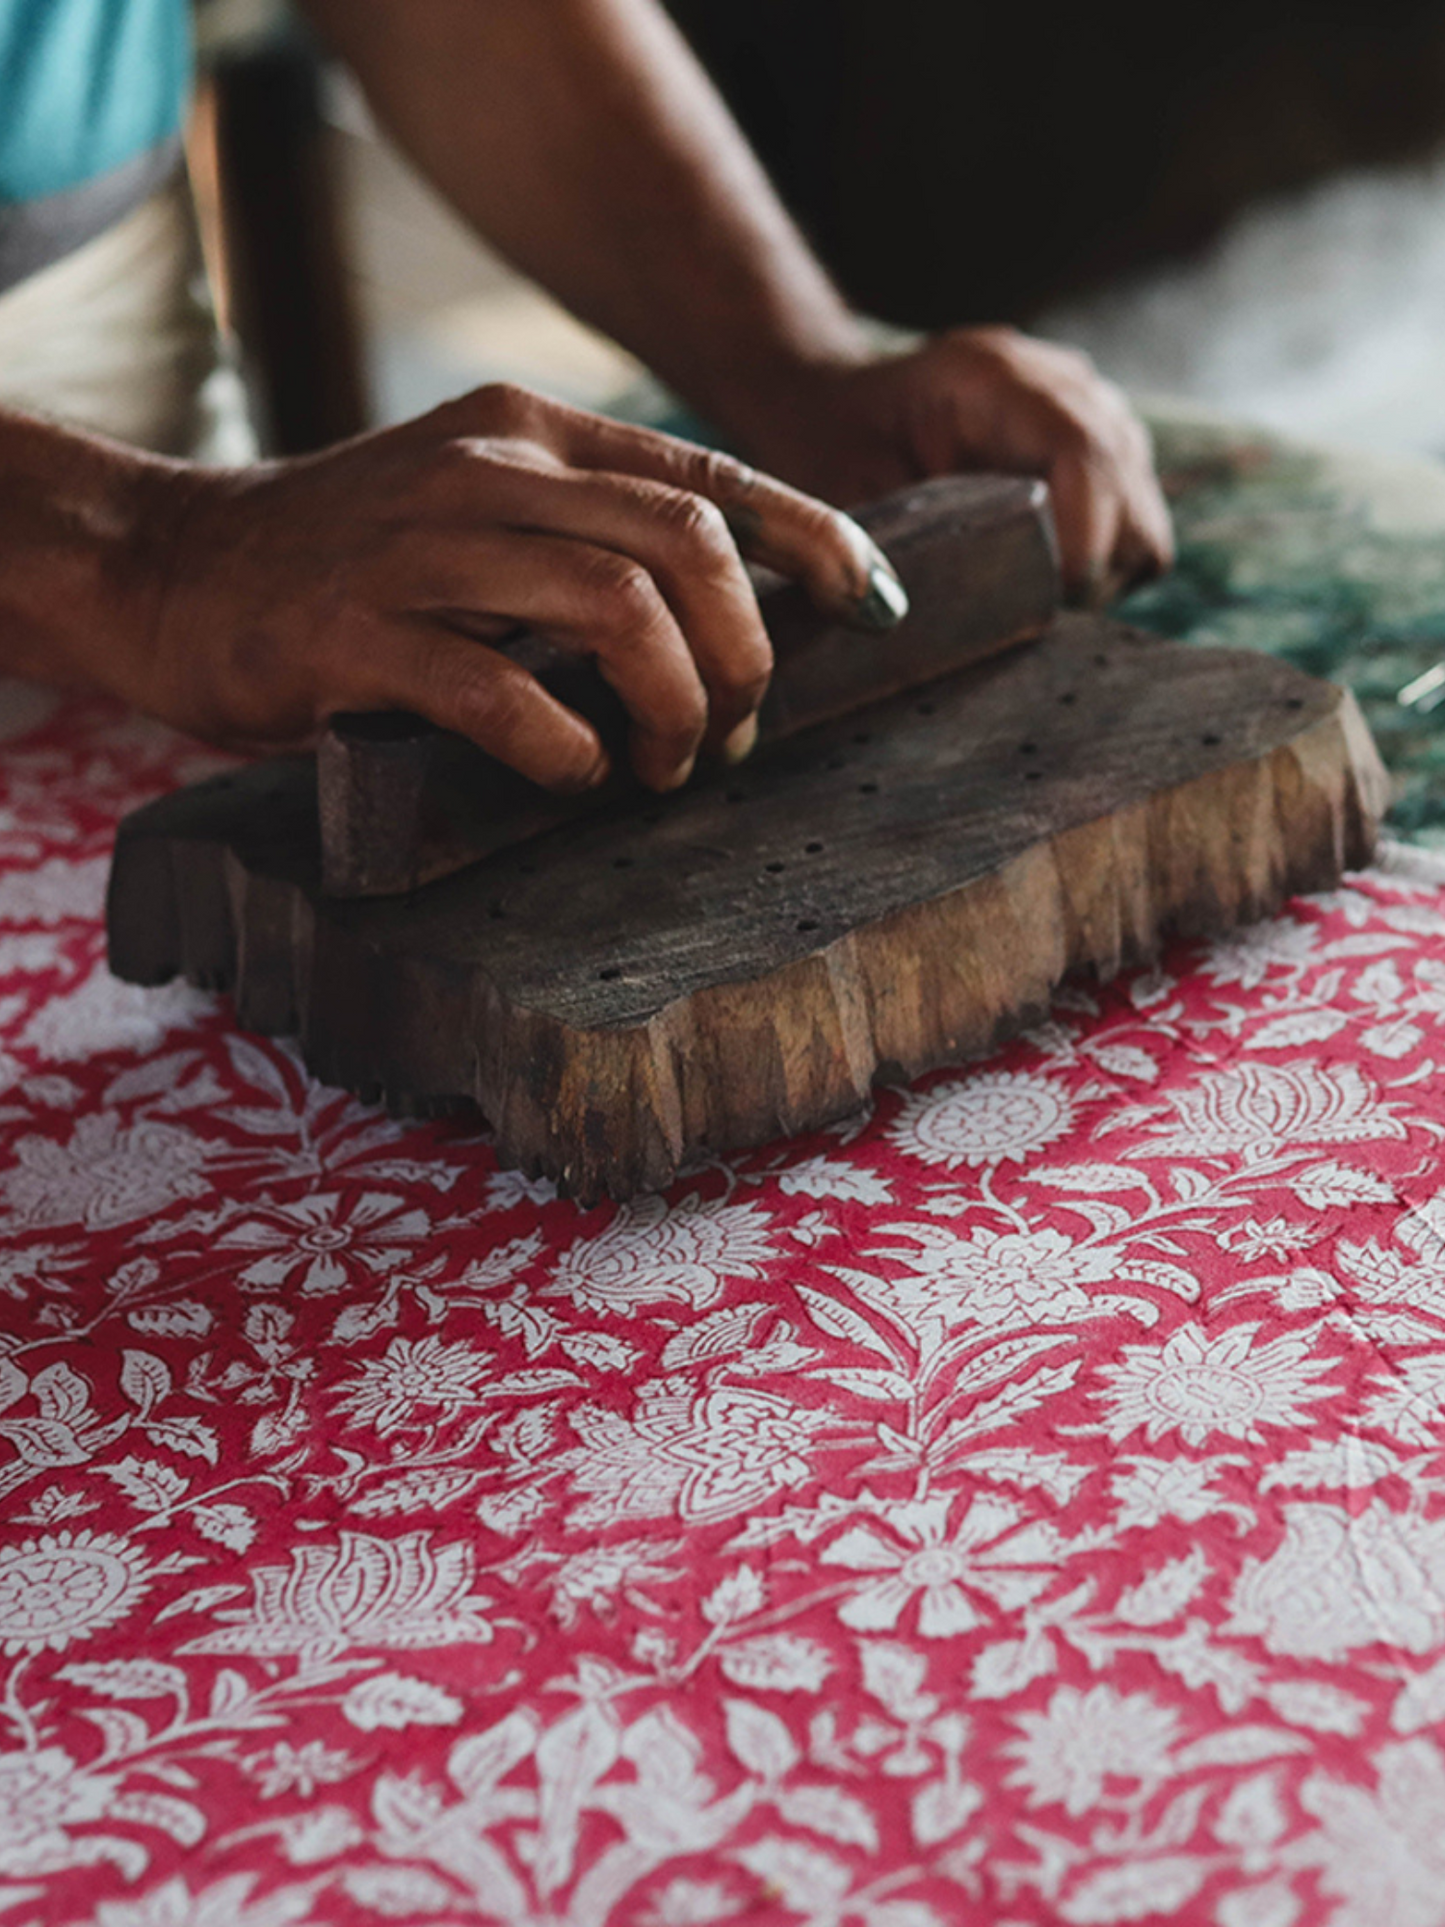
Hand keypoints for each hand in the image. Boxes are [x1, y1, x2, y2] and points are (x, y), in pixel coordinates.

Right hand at [128, 384, 907, 791]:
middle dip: (746, 651)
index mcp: (531, 431)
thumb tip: (726, 621)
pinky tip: (574, 774)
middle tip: (734, 734)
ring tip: (662, 769)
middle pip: (686, 541)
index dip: (815, 541)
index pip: (712, 474)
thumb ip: (585, 538)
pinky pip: (500, 689)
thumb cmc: (351, 565)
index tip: (875, 608)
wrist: (175, 569)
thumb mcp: (479, 513)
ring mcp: (421, 546)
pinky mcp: (356, 634)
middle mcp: (487, 468)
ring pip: (615, 606)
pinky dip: (564, 744)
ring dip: (673, 706)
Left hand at [743, 326, 1173, 604]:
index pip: (1084, 452)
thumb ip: (891, 542)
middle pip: (1129, 499)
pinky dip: (1101, 574)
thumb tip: (928, 618)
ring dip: (1096, 580)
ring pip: (1143, 527)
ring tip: (1029, 599)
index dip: (1080, 539)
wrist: (836, 407)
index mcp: (993, 376)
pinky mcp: (1110, 460)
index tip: (1047, 604)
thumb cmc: (831, 448)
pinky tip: (1043, 581)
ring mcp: (1098, 418)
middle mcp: (1064, 385)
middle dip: (1087, 574)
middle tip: (1025, 615)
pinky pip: (1137, 535)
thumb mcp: (843, 489)